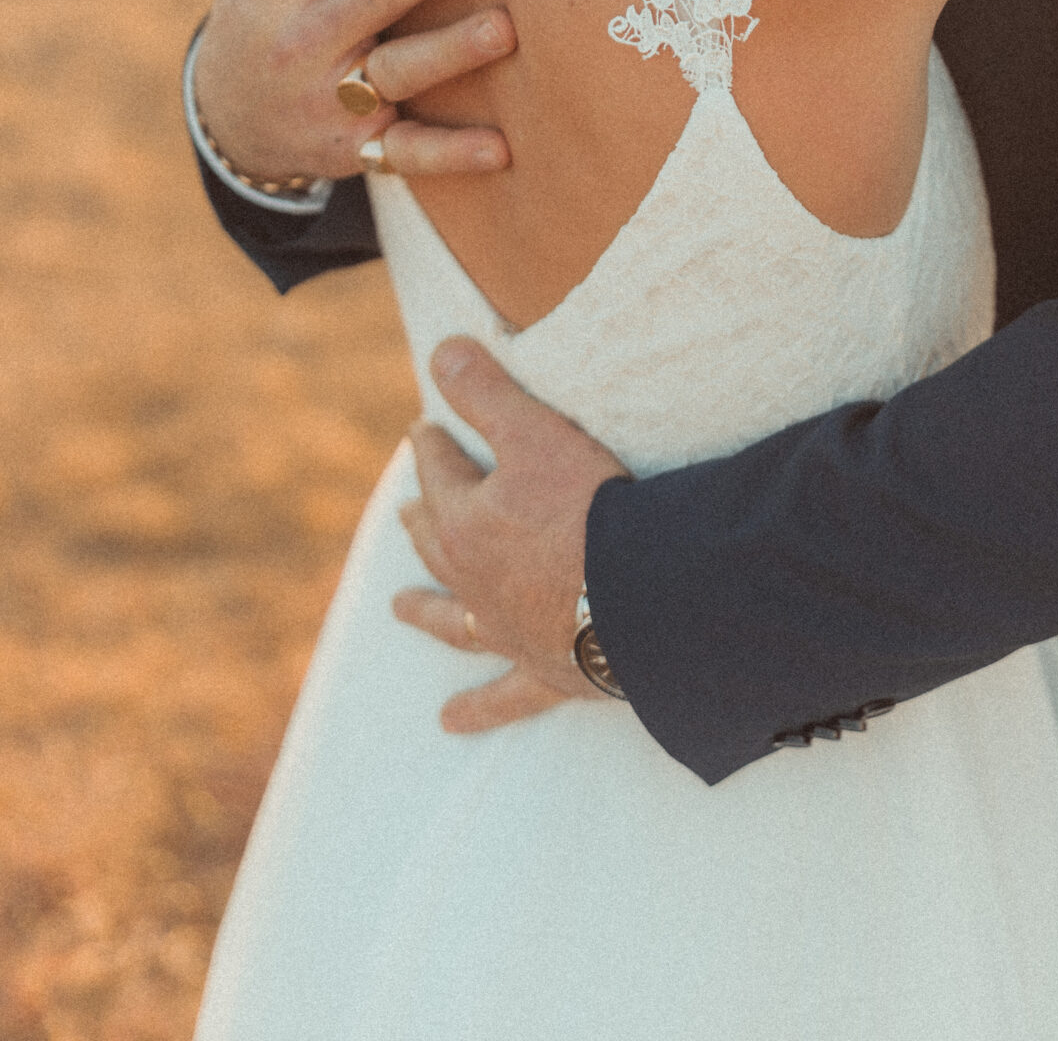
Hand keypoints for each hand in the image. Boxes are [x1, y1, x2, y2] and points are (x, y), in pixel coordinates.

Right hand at [193, 0, 516, 181]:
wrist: (228, 120)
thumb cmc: (266, 2)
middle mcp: (305, 36)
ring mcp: (330, 97)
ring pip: (396, 72)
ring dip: (450, 52)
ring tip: (507, 28)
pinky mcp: (356, 149)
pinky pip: (407, 154)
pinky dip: (452, 155)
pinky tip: (503, 149)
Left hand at [391, 337, 629, 733]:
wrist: (643, 599)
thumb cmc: (591, 510)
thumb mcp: (536, 433)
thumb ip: (487, 392)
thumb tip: (439, 350)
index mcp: (468, 522)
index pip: (441, 472)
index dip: (432, 446)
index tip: (421, 429)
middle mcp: (476, 582)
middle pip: (439, 544)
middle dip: (422, 519)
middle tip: (405, 511)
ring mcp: (507, 632)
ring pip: (454, 619)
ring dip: (427, 610)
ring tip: (399, 608)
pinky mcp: (545, 674)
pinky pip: (502, 697)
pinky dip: (477, 709)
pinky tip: (452, 722)